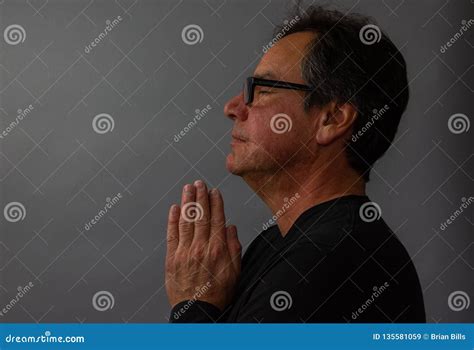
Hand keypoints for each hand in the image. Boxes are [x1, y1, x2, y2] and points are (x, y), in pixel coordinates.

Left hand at [165, 180, 241, 310]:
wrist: (197, 311)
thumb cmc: (218, 293)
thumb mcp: (235, 271)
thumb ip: (234, 247)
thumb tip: (231, 227)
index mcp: (218, 249)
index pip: (217, 219)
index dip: (216, 202)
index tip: (214, 191)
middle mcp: (201, 247)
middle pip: (201, 216)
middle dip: (200, 196)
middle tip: (199, 183)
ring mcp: (184, 252)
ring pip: (186, 221)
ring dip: (187, 202)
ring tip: (187, 188)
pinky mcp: (172, 258)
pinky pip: (172, 234)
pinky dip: (172, 220)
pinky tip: (174, 208)